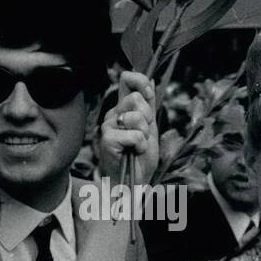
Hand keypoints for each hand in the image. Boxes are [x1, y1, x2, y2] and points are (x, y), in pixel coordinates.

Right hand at [98, 71, 158, 186]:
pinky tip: (133, 151)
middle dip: (147, 117)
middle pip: (135, 98)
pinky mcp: (108, 138)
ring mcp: (108, 125)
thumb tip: (152, 80)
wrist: (132, 181)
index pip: (128, 79)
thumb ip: (148, 104)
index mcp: (123, 108)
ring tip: (138, 144)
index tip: (149, 95)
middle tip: (143, 134)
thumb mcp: (149, 127)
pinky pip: (134, 134)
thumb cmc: (139, 157)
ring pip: (136, 116)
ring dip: (144, 133)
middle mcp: (113, 113)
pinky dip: (140, 145)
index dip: (141, 81)